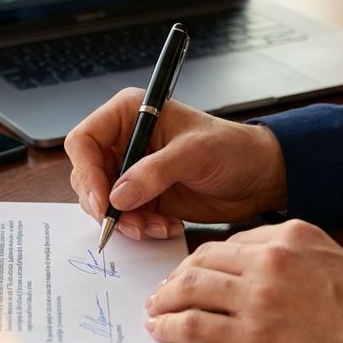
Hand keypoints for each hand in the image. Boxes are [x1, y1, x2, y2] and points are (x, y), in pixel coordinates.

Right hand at [64, 88, 287, 239]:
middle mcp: (125, 141)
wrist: (258, 177)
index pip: (84, 140)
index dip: (87, 171)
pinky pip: (124, 217)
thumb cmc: (232, 149)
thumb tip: (116, 197)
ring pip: (102, 201)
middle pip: (87, 175)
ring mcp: (132, 171)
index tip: (103, 200)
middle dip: (105, 204)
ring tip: (155, 227)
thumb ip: (154, 173)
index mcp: (129, 115)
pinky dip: (140, 228)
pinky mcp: (143, 196)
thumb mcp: (194, 154)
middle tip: (130, 223)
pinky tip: (167, 227)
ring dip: (124, 221)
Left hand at [145, 220, 342, 342]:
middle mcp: (271, 259)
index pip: (231, 241)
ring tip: (155, 310)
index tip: (193, 272)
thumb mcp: (336, 264)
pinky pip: (193, 326)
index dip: (204, 260)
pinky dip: (169, 327)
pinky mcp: (251, 339)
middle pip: (203, 259)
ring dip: (165, 299)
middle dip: (177, 276)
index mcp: (293, 235)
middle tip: (163, 291)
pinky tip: (160, 332)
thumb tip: (254, 273)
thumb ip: (294, 259)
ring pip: (190, 288)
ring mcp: (258, 298)